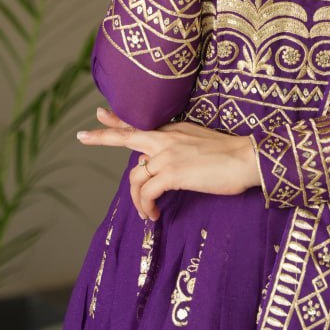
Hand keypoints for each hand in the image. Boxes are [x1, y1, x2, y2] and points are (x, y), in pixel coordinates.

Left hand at [77, 107, 259, 219]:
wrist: (248, 159)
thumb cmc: (230, 156)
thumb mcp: (200, 144)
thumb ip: (177, 150)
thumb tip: (156, 165)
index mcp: (174, 130)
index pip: (141, 123)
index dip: (118, 119)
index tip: (100, 113)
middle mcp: (167, 138)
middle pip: (127, 136)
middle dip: (102, 136)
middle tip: (82, 136)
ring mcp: (168, 155)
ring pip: (135, 177)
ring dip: (137, 200)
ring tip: (147, 214)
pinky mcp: (172, 173)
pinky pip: (147, 193)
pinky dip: (146, 207)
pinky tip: (154, 216)